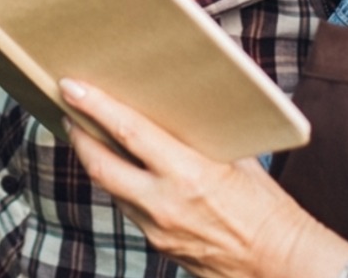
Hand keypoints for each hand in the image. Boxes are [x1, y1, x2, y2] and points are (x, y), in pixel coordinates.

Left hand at [60, 79, 347, 277]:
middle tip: (68, 112)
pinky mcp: (158, 246)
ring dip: (97, 163)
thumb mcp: (240, 161)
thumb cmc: (269, 210)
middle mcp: (165, 203)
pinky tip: (123, 173)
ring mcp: (157, 229)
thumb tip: (182, 112)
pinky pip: (130, 210)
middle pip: (101, 166)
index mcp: (188, 174)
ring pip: (111, 191)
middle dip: (79, 137)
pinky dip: (121, 188)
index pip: (128, 132)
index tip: (71, 87)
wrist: (279, 264)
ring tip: (89, 137)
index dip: (95, 107)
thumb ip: (205, 139)